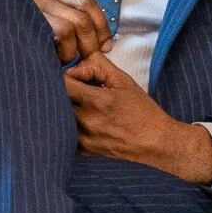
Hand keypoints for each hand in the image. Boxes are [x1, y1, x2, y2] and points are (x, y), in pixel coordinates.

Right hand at [31, 0, 112, 63]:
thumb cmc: (16, 51)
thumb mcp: (41, 37)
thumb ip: (63, 33)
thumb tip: (97, 44)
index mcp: (47, 0)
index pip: (85, 1)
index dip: (101, 24)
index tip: (105, 46)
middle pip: (85, 8)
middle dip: (94, 39)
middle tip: (87, 59)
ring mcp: (35, 6)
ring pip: (78, 21)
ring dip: (80, 47)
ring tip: (67, 61)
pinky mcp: (31, 20)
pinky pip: (64, 31)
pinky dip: (67, 51)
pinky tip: (56, 61)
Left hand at [63, 52, 211, 184]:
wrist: (154, 142)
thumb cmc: (142, 110)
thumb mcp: (124, 81)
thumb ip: (98, 65)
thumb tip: (77, 62)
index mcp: (96, 101)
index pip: (62, 83)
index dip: (65, 77)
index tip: (75, 78)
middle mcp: (86, 121)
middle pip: (57, 100)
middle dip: (62, 92)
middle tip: (76, 92)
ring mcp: (83, 138)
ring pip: (58, 117)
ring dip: (63, 109)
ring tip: (80, 106)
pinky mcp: (83, 150)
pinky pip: (64, 134)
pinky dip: (66, 126)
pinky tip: (81, 122)